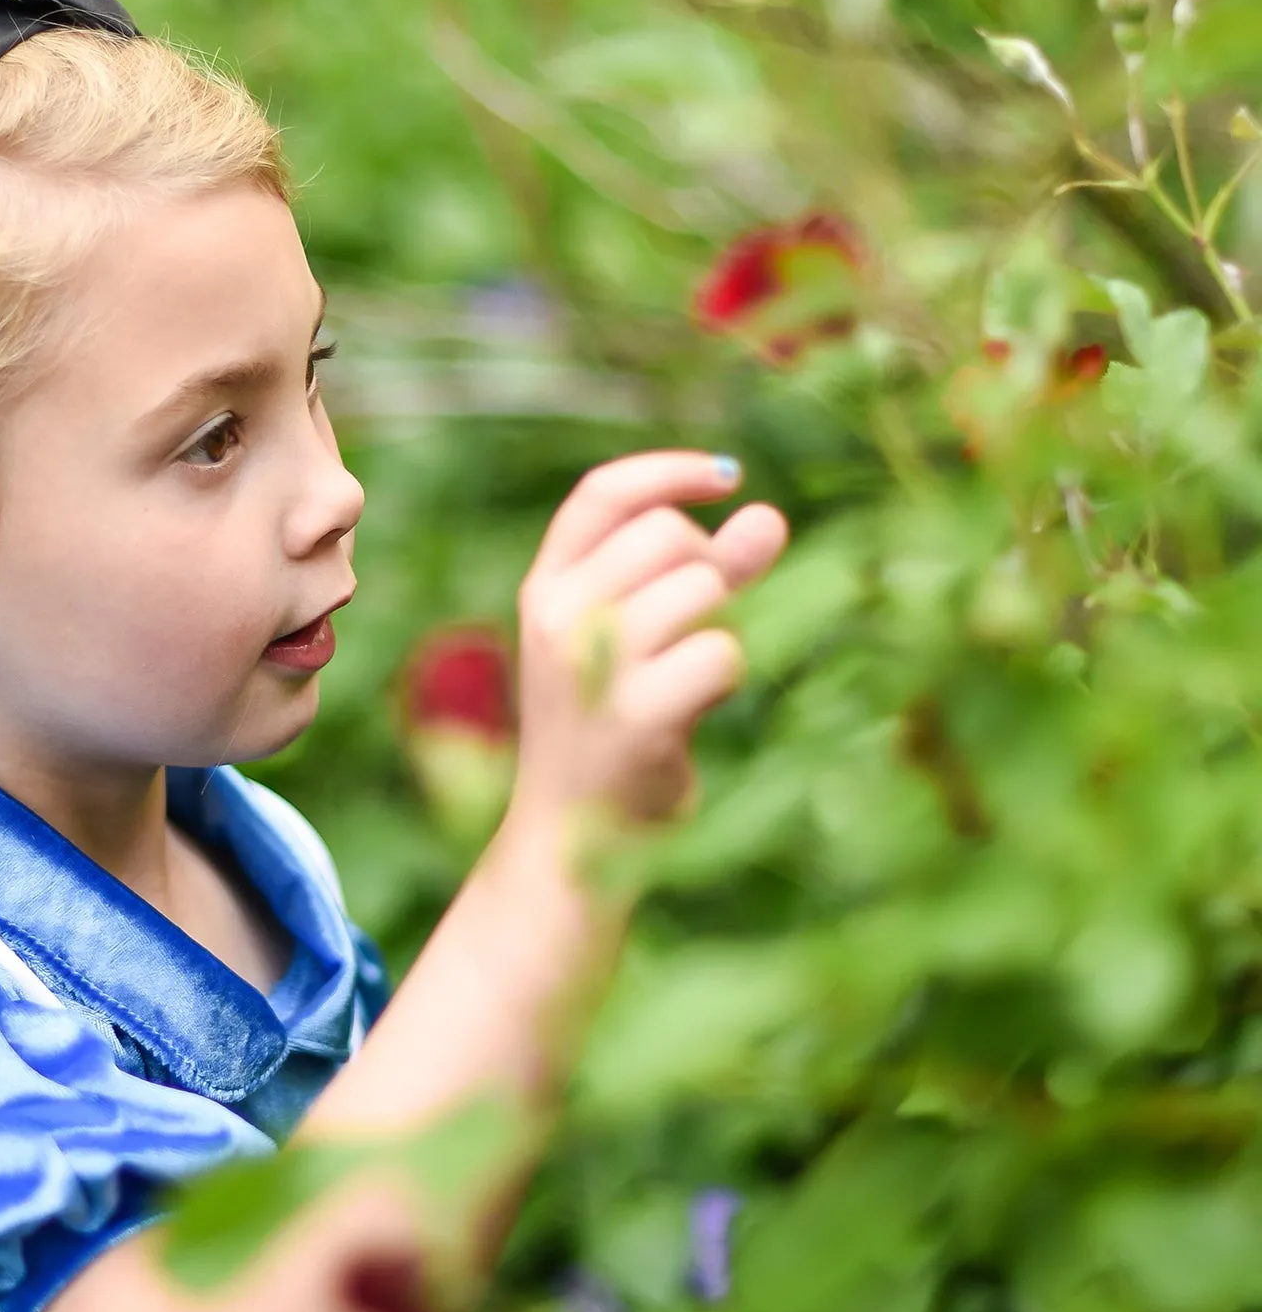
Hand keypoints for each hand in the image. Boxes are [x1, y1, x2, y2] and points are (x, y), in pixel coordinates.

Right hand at [510, 451, 787, 827]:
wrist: (568, 840)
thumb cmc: (608, 731)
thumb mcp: (634, 641)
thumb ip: (700, 574)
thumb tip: (767, 516)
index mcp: (543, 589)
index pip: (604, 494)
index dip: (669, 471)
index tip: (727, 475)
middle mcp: (556, 617)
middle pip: (670, 536)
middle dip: (707, 572)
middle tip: (692, 631)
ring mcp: (592, 665)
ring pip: (702, 590)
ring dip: (719, 629)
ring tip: (685, 680)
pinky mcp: (637, 715)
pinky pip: (720, 654)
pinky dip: (727, 677)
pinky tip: (697, 710)